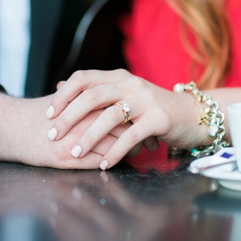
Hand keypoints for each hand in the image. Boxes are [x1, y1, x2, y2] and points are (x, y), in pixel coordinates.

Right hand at [0, 91, 140, 168]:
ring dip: (129, 150)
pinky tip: (117, 162)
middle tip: (149, 141)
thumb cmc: (38, 114)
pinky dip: (113, 162)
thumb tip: (106, 97)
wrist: (12, 128)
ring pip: (115, 145)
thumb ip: (84, 97)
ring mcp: (76, 138)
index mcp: (84, 101)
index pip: (120, 107)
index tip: (144, 123)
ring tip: (138, 153)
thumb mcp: (63, 99)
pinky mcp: (68, 157)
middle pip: (123, 125)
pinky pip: (101, 161)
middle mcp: (83, 118)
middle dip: (139, 134)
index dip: (136, 116)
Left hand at [46, 69, 206, 168]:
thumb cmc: (150, 108)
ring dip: (89, 137)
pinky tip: (104, 163)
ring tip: (75, 153)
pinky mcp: (159, 119)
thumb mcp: (122, 94)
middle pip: (91, 96)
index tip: (47, 114)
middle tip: (53, 135)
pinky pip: (131, 136)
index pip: (82, 78)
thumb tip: (61, 86)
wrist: (193, 115)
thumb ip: (95, 90)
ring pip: (109, 117)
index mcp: (116, 76)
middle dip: (68, 117)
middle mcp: (129, 84)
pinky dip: (115, 151)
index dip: (63, 95)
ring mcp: (145, 100)